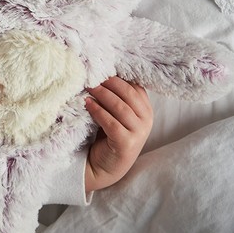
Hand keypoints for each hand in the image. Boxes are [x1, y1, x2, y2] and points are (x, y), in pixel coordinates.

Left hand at [84, 76, 152, 192]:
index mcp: (145, 108)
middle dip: (108, 82)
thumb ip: (116, 96)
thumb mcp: (116, 112)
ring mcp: (139, 133)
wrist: (104, 166)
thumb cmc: (108, 134)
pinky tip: (87, 104)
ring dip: (101, 94)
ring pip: (120, 106)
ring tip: (87, 87)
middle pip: (128, 93)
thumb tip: (99, 70)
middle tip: (91, 75)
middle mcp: (146, 119)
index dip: (117, 75)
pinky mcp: (126, 144)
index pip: (134, 85)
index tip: (100, 67)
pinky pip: (111, 122)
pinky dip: (98, 111)